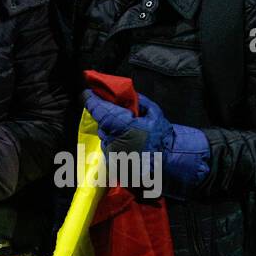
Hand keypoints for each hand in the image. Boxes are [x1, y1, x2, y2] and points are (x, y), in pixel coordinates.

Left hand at [82, 90, 209, 197]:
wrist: (168, 160)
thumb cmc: (162, 135)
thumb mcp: (154, 112)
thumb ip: (138, 101)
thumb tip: (125, 95)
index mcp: (122, 125)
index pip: (99, 110)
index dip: (91, 100)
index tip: (87, 93)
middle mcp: (113, 139)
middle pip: (102, 123)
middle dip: (108, 117)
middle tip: (120, 115)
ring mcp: (111, 153)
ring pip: (105, 135)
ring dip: (112, 131)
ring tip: (128, 132)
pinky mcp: (112, 163)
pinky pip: (109, 147)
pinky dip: (115, 143)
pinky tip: (128, 144)